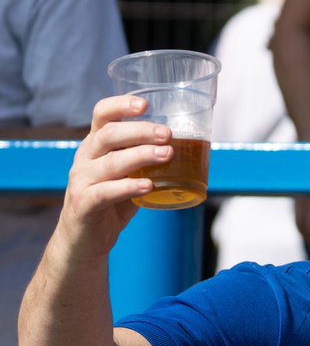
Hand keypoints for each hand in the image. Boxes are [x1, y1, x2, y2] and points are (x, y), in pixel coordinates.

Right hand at [59, 95, 173, 258]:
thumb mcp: (130, 175)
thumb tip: (191, 147)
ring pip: (109, 163)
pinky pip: (104, 192)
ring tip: (166, 155)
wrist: (85, 240)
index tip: (145, 104)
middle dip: (140, 131)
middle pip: (108, 135)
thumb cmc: (112, 202)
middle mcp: (85, 158)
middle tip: (167, 134)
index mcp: (96, 146)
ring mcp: (81, 181)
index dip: (120, 105)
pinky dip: (128, 187)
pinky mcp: (83, 204)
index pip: (101, 115)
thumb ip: (149, 161)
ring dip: (140, 156)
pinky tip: (148, 186)